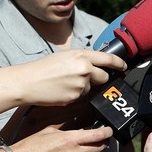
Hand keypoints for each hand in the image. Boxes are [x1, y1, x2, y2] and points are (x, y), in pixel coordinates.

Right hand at [8, 125, 112, 151]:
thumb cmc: (32, 145)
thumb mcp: (50, 131)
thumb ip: (67, 132)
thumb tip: (79, 132)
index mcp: (70, 139)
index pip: (97, 135)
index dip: (107, 132)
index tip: (109, 131)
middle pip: (99, 149)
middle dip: (102, 144)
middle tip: (101, 141)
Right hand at [12, 50, 126, 106]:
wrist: (28, 82)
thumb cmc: (43, 68)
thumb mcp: (65, 56)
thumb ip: (82, 59)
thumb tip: (95, 65)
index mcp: (81, 55)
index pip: (108, 59)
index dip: (119, 63)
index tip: (123, 66)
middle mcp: (84, 68)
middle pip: (104, 76)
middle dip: (99, 78)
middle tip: (85, 77)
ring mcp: (81, 84)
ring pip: (91, 88)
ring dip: (83, 87)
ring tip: (65, 83)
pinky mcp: (76, 97)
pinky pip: (82, 96)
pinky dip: (75, 94)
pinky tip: (62, 90)